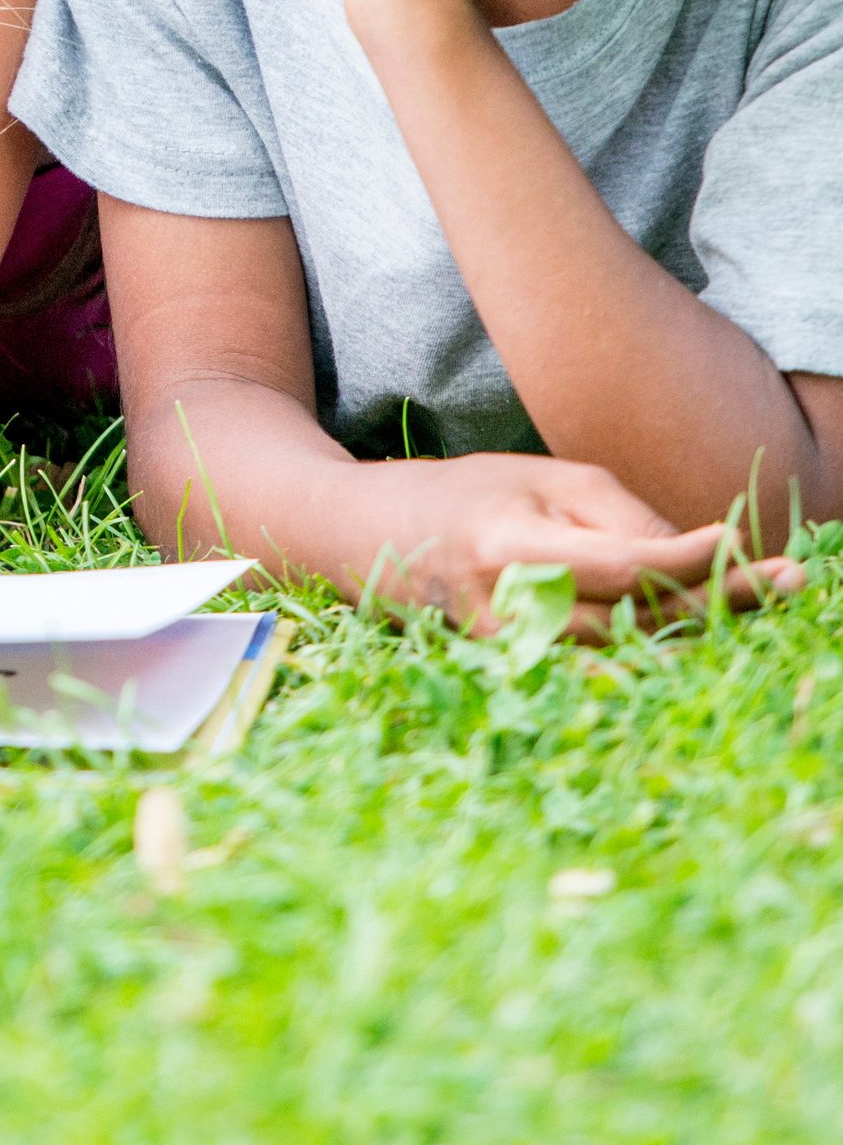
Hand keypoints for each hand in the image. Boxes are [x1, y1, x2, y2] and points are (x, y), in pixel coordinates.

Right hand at [363, 450, 794, 627]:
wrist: (353, 536)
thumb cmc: (457, 493)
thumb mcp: (536, 476)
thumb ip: (616, 515)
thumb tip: (693, 556)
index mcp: (508, 545)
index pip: (620, 565)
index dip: (689, 560)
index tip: (742, 540)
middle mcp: (506, 608)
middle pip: (634, 615)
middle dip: (717, 597)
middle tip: (790, 579)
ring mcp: (504, 648)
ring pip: (623, 646)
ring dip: (693, 622)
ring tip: (762, 594)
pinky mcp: (505, 668)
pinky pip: (594, 660)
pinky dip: (647, 644)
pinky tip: (694, 626)